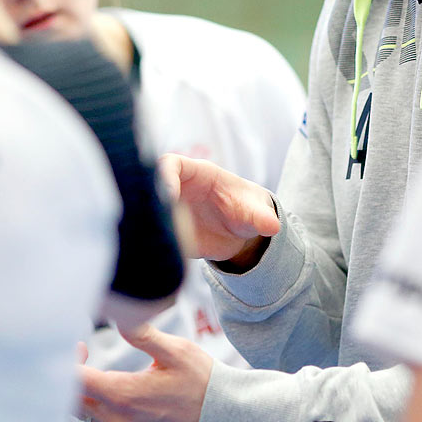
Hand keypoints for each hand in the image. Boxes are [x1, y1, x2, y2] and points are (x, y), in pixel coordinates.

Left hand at [78, 323, 213, 421]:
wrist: (223, 417)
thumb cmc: (202, 380)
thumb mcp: (176, 350)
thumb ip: (142, 334)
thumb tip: (117, 316)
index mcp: (124, 395)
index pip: (76, 381)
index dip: (70, 361)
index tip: (81, 344)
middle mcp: (117, 418)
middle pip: (72, 400)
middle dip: (71, 376)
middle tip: (84, 352)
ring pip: (83, 414)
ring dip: (81, 393)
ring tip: (94, 369)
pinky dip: (93, 406)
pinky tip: (109, 388)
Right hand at [158, 155, 279, 267]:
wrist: (243, 232)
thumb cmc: (248, 209)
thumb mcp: (257, 212)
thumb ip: (261, 217)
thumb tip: (272, 226)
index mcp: (197, 174)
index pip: (170, 165)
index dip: (164, 176)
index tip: (167, 196)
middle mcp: (178, 191)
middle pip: (150, 189)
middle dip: (149, 204)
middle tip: (160, 224)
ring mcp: (171, 212)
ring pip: (150, 214)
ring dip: (151, 227)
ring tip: (167, 244)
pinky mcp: (171, 234)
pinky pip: (157, 237)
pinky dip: (157, 246)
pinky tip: (168, 256)